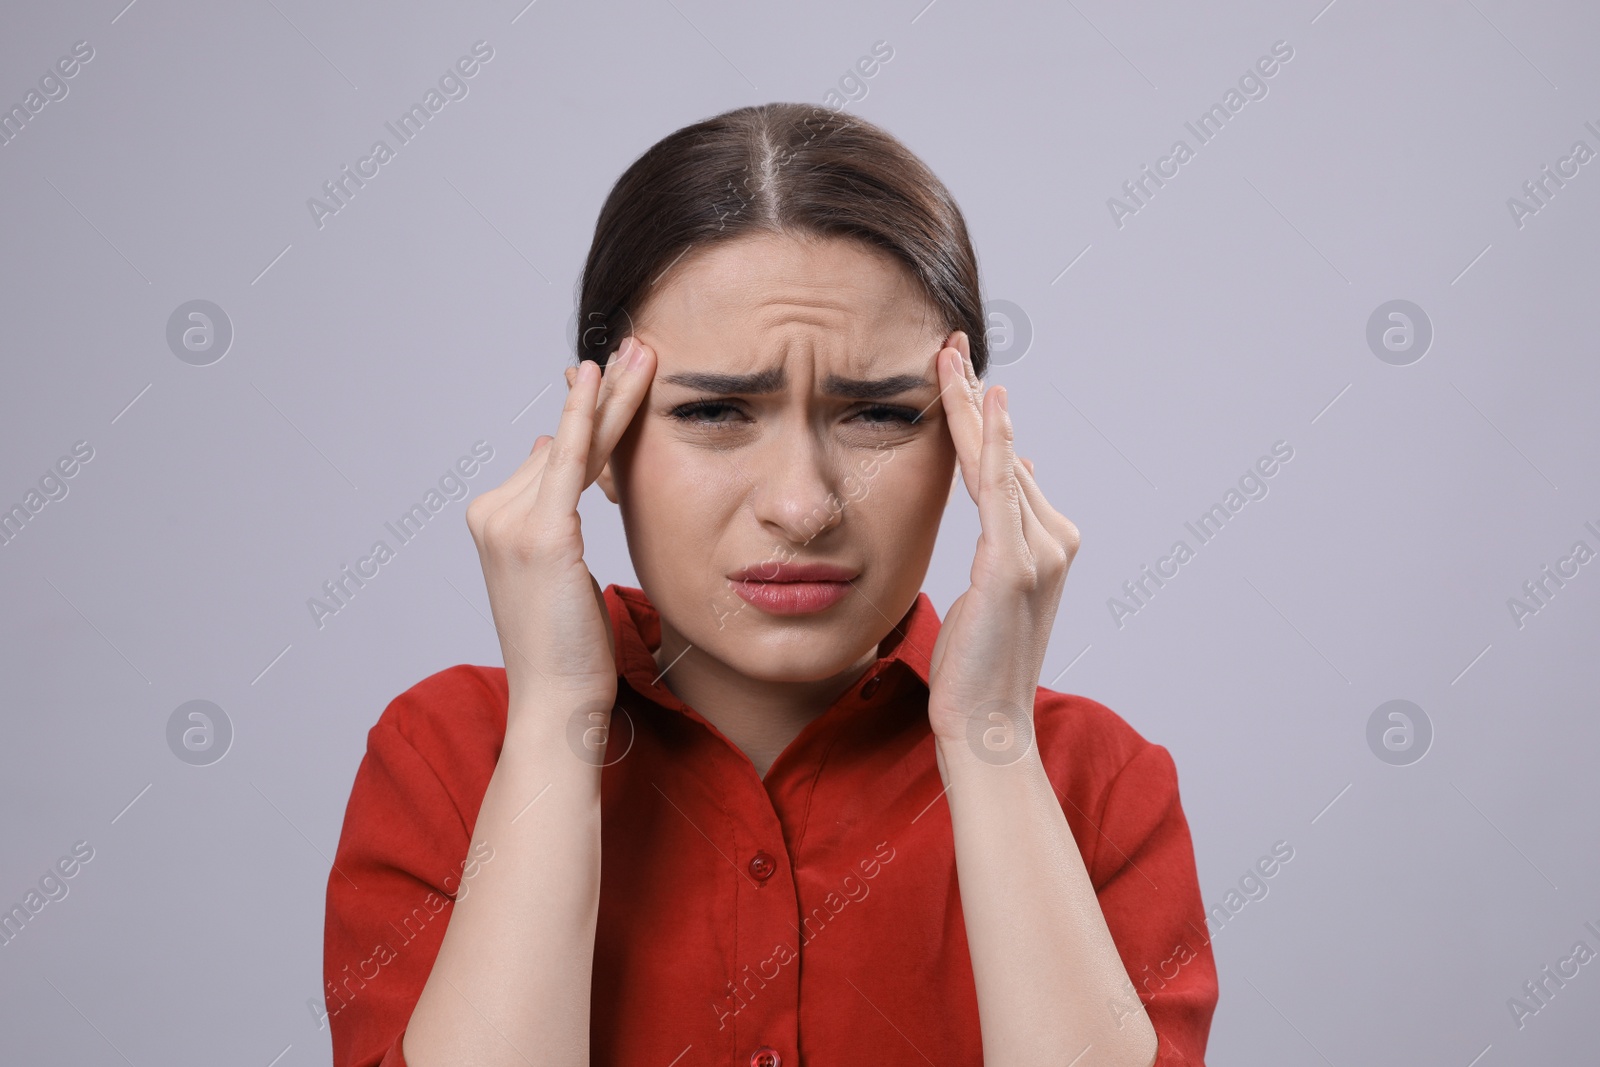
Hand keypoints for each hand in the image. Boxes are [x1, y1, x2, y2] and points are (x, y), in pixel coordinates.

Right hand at [464, 337, 656, 728]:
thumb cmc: (569, 649)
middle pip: (567, 441)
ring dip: (615, 395)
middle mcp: (492, 512)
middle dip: (604, 392)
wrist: (556, 703)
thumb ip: (553, 512)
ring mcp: (509, 520)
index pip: (557, 456)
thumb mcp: (559, 570)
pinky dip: (589, 413)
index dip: (592, 415)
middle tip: (639, 344)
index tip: (616, 374)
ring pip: (576, 443)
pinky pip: (571, 459)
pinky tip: (605, 377)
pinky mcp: (539, 532)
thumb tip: (556, 451)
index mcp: (496, 520)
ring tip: (647, 351)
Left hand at [925, 331, 1080, 758]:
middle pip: (1003, 453)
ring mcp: (1038, 550)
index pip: (1005, 465)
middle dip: (974, 397)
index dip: (982, 419)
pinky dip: (994, 443)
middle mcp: (1052, 538)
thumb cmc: (977, 666)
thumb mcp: (989, 590)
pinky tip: (988, 402)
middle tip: (949, 343)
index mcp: (1046, 542)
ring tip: (948, 357)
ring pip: (998, 462)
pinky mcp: (1013, 564)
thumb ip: (1000, 537)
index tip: (956, 374)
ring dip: (972, 406)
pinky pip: (999, 491)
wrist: (988, 725)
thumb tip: (1005, 480)